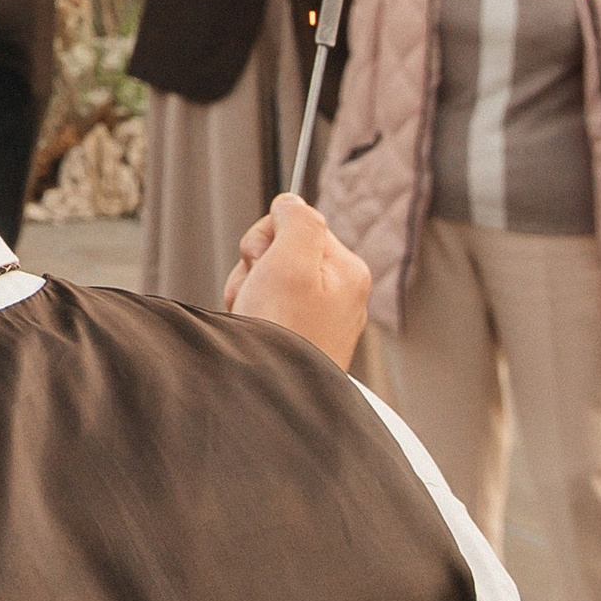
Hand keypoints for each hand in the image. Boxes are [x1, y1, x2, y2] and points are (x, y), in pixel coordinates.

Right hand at [225, 193, 369, 364]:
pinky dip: (254, 316)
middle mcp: (342, 294)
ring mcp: (323, 320)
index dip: (268, 238)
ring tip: (253, 317)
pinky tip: (255, 333)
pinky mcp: (303, 340)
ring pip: (272, 281)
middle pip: (283, 251)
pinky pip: (271, 309)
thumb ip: (297, 220)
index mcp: (348, 270)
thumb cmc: (283, 336)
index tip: (264, 265)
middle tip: (256, 294)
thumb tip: (292, 201)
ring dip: (251, 292)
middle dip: (257, 268)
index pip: (297, 223)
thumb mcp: (290, 262)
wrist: (272, 400)